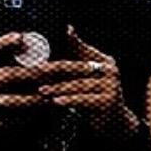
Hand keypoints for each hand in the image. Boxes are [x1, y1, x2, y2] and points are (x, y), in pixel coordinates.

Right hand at [0, 32, 49, 138]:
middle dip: (36, 73)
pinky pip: (12, 119)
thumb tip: (22, 43)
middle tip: (56, 70)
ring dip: (37, 98)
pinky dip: (28, 116)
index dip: (4, 42)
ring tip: (53, 95)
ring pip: (16, 100)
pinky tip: (41, 113)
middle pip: (10, 75)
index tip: (20, 37)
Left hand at [37, 27, 139, 142]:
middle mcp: (111, 72)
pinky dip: (69, 100)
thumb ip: (79, 54)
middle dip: (53, 70)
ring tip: (41, 90)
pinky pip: (84, 100)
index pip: (80, 50)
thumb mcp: (89, 74)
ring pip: (78, 85)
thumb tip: (68, 28)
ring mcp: (112, 87)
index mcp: (105, 61)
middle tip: (35, 71)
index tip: (44, 48)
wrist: (116, 122)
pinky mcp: (109, 102)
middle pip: (76, 68)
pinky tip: (56, 101)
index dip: (60, 50)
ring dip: (57, 88)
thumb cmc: (96, 96)